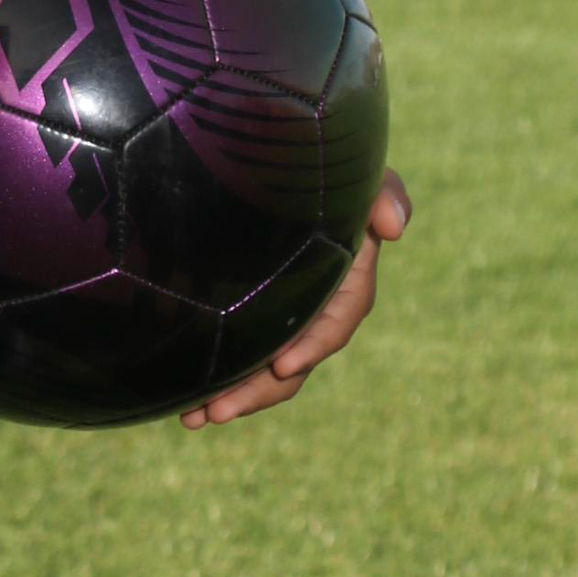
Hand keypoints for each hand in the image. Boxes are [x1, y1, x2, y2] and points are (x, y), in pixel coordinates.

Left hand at [180, 166, 410, 428]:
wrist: (276, 158)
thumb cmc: (329, 166)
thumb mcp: (362, 174)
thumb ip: (385, 192)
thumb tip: (393, 227)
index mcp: (346, 277)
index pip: (337, 319)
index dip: (313, 345)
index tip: (282, 367)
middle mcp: (315, 305)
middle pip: (294, 361)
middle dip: (258, 391)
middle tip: (219, 411)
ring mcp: (282, 315)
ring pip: (264, 371)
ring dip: (232, 398)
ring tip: (195, 418)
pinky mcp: (249, 316)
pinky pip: (238, 357)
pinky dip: (214, 382)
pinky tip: (184, 405)